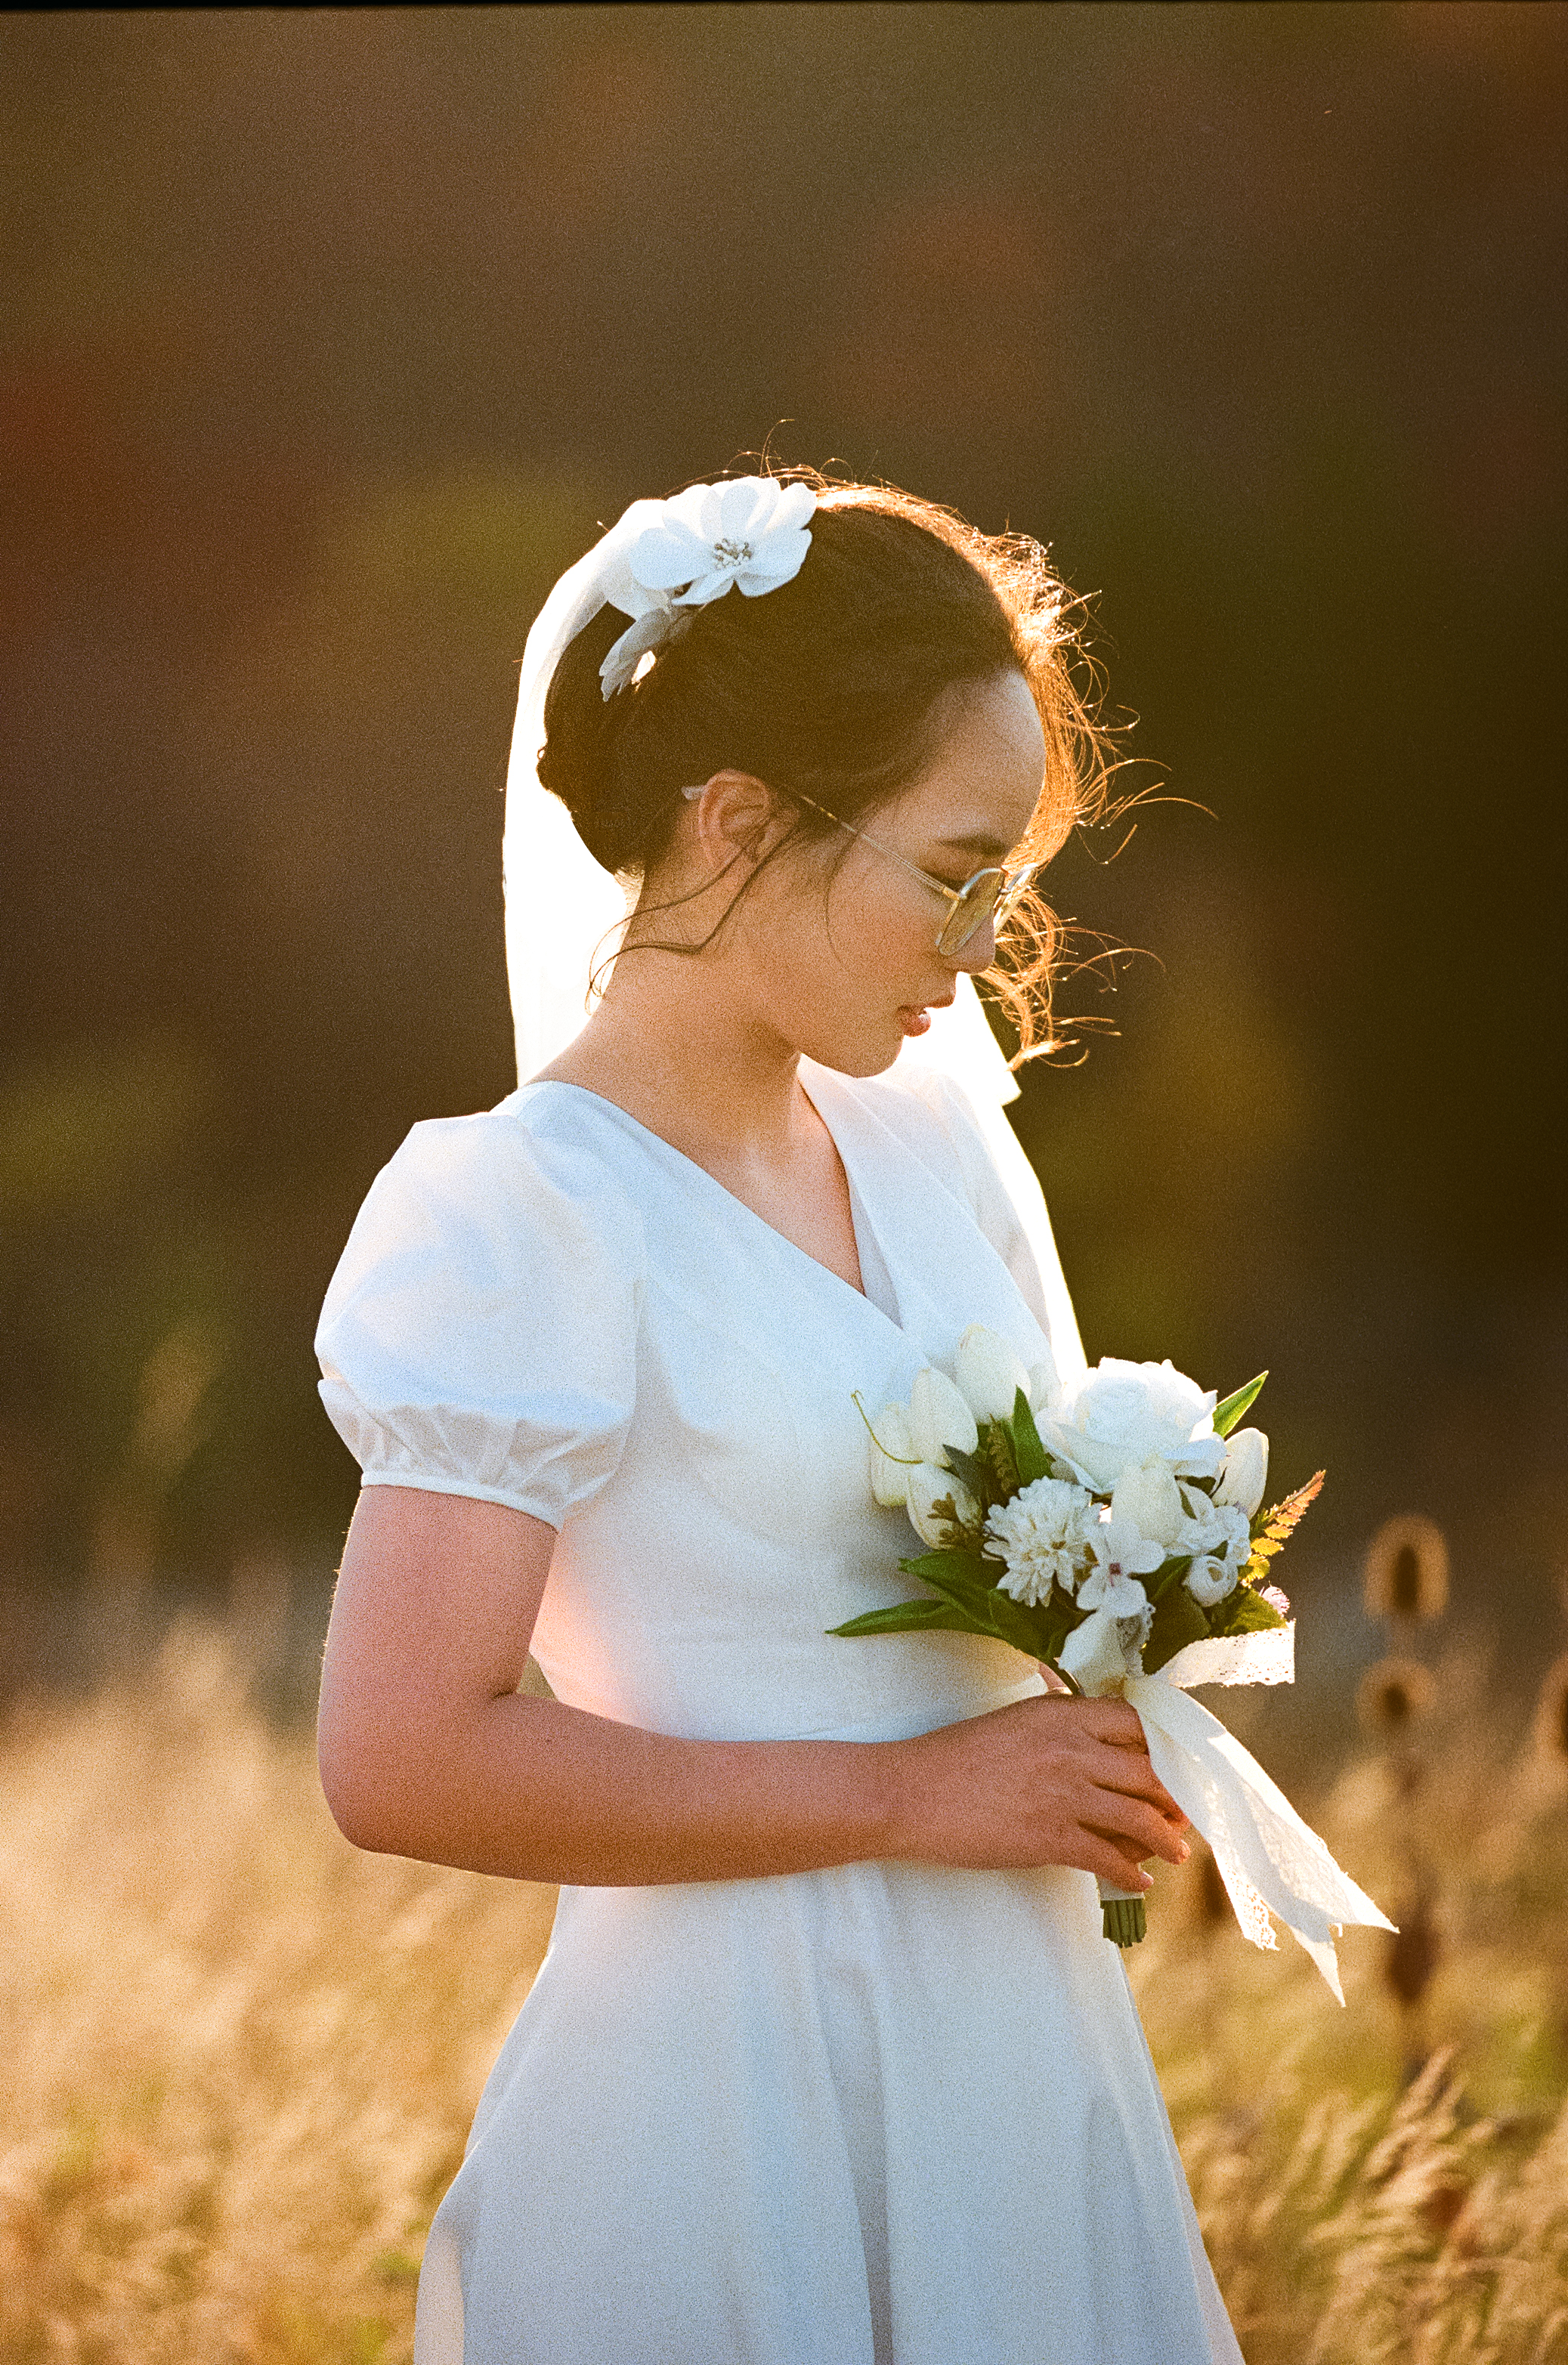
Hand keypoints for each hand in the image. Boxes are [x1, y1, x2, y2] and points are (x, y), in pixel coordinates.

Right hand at [891, 1693, 1190, 1888]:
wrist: (910, 1793)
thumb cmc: (954, 1756)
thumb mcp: (1013, 1721)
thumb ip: (1059, 1724)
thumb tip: (1096, 1740)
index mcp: (1062, 1713)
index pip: (1138, 1724)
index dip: (1167, 1748)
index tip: (1178, 1766)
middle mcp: (1072, 1748)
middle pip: (1149, 1772)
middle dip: (1176, 1799)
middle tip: (1185, 1816)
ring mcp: (1065, 1794)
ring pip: (1139, 1817)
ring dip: (1166, 1841)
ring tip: (1176, 1853)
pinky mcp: (1051, 1838)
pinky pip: (1109, 1858)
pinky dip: (1131, 1874)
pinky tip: (1139, 1882)